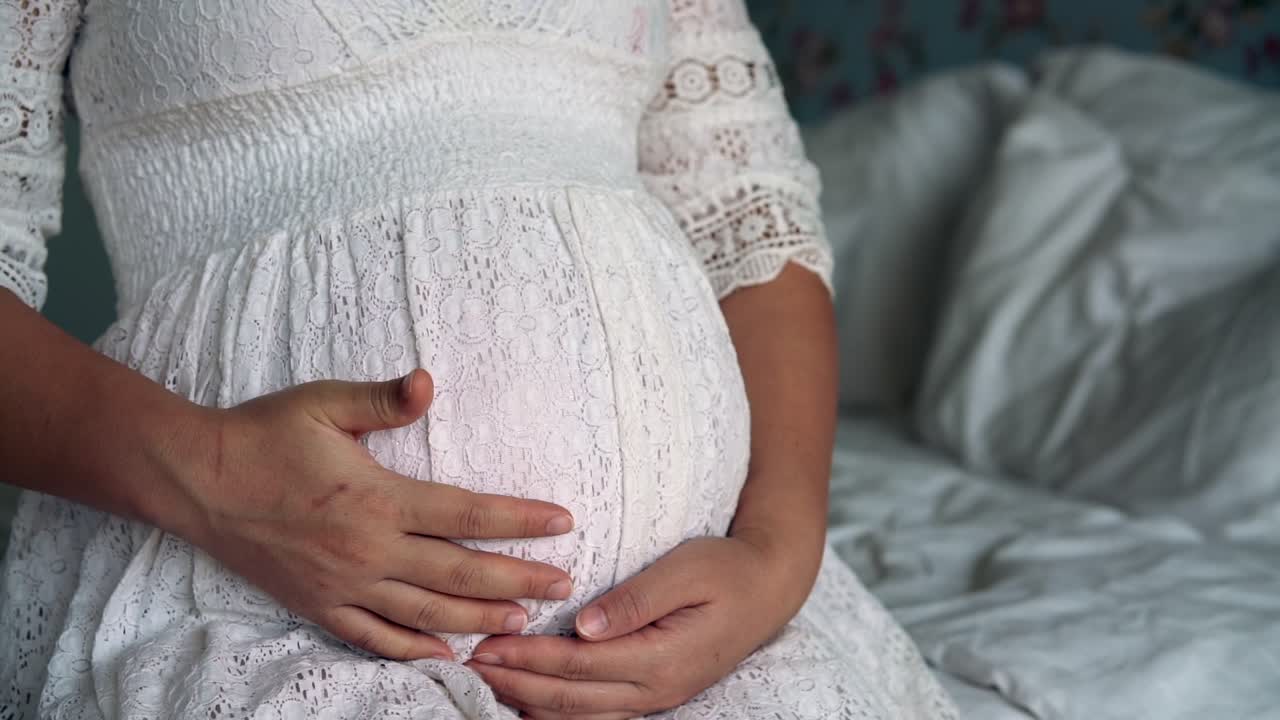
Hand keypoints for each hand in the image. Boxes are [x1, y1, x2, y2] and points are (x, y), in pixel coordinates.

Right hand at [174, 369, 575, 660]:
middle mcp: (367, 550)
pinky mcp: (318, 604)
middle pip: (460, 573)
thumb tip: (429, 381)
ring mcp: (342, 585)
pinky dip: (415, 650)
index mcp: (377, 498)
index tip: (563, 522)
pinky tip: (449, 654)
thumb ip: (382, 399)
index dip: (520, 520)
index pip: (467, 512)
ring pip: (427, 614)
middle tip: (563, 585)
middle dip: (519, 580)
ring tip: (523, 622)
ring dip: (480, 619)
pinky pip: (375, 638)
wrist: (195, 480)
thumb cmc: (263, 435)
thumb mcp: (323, 403)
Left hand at [464, 534, 808, 718]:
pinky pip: (599, 714)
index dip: (531, 658)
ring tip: (488, 683)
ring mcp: (657, 697)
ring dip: (532, 702)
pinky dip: (560, 712)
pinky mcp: (655, 692)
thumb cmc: (726, 569)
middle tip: (471, 666)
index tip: (489, 644)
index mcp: (662, 657)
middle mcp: (657, 688)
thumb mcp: (685, 569)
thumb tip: (584, 625)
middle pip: (573, 699)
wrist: (770, 588)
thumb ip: (635, 598)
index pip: (581, 665)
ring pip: (582, 715)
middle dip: (518, 684)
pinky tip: (531, 701)